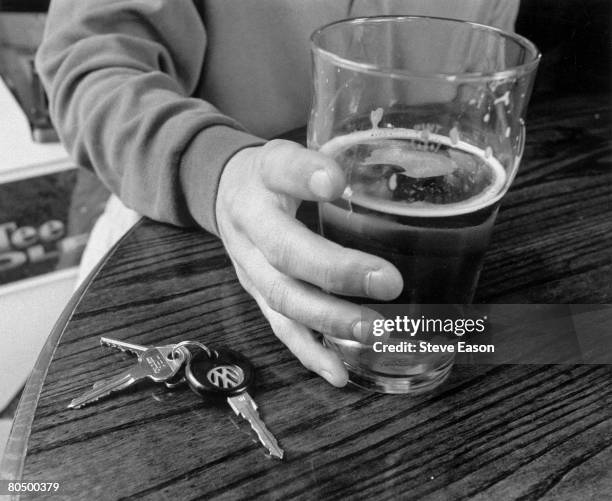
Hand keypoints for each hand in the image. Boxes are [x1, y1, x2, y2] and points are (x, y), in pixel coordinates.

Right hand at [216, 140, 402, 385]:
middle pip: (284, 253)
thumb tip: (368, 182)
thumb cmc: (269, 175)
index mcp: (261, 177)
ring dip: (328, 319)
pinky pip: (280, 327)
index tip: (336, 182)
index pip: (281, 171)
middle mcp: (249, 225)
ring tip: (372, 331)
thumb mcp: (289, 154)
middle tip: (388, 283)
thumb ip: (319, 164)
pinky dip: (310, 353)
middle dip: (335, 272)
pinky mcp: (257, 295)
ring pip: (283, 298)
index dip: (306, 176)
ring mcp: (250, 266)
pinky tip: (339, 373)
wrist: (224, 197)